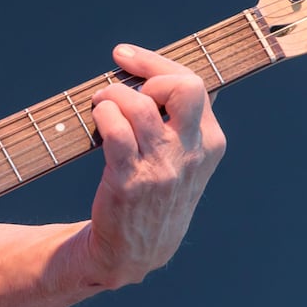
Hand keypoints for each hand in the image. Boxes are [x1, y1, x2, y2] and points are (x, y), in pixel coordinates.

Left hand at [82, 43, 225, 288]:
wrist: (134, 252)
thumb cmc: (154, 193)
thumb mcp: (184, 161)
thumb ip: (180, 123)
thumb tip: (151, 72)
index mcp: (210, 144)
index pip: (194, 84)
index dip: (155, 63)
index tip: (125, 55)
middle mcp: (190, 154)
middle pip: (183, 87)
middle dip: (148, 73)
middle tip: (123, 87)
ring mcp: (161, 168)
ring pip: (140, 104)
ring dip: (111, 94)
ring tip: (101, 104)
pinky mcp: (129, 181)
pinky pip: (115, 130)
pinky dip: (102, 114)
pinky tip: (97, 118)